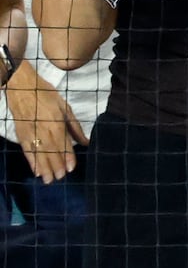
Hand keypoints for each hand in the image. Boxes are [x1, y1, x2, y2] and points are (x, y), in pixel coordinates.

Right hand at [6, 62, 88, 183]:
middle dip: (56, 165)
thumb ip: (75, 126)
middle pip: (51, 151)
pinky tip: (36, 171)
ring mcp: (31, 133)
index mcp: (56, 122)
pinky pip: (27, 151)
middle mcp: (43, 130)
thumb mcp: (65, 107)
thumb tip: (86, 141)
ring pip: (39, 153)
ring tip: (49, 180)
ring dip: (44, 167)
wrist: (22, 88)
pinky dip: (31, 161)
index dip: (67, 156)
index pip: (63, 143)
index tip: (71, 168)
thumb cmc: (47, 95)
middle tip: (60, 178)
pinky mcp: (21, 134)